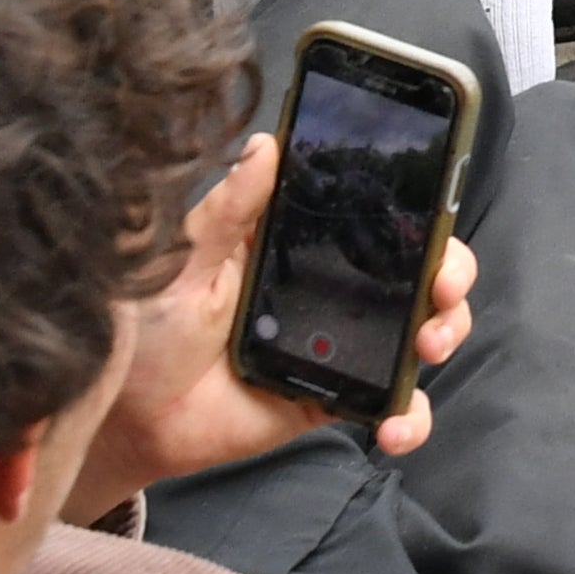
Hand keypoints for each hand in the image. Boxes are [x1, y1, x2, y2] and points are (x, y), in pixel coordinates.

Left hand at [66, 132, 474, 515]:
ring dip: (444, 334)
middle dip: (450, 272)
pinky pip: (390, 405)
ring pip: (419, 331)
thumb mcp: (179, 260)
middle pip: (417, 268)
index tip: (437, 217)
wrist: (124, 417)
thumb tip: (265, 146)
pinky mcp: (334, 398)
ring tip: (428, 350)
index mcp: (297, 243)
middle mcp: (328, 287)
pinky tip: (397, 427)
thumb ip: (226, 210)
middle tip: (443, 288)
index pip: (373, 214)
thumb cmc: (143, 328)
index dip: (420, 211)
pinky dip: (409, 418)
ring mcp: (338, 344)